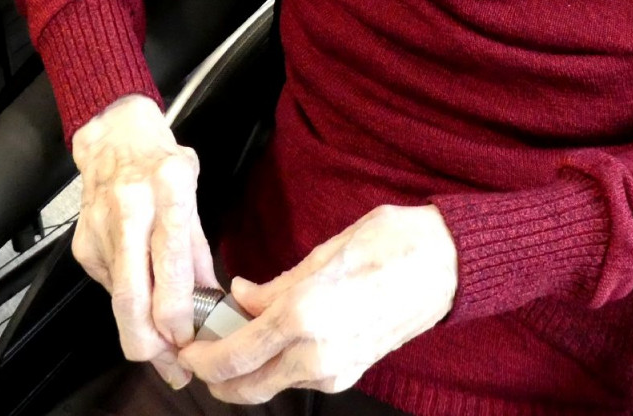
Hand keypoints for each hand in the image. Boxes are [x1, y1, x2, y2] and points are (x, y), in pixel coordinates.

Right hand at [71, 94, 216, 384]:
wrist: (114, 135)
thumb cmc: (162, 164)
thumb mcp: (193, 194)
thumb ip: (199, 251)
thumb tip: (212, 303)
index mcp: (169, 190)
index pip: (172, 267)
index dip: (179, 314)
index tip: (189, 340)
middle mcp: (131, 209)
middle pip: (132, 297)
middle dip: (150, 343)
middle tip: (171, 366)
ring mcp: (100, 228)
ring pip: (116, 300)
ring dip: (139, 333)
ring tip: (161, 349)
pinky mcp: (82, 244)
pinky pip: (109, 286)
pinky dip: (128, 300)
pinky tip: (141, 295)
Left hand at [178, 205, 458, 403]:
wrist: (446, 264)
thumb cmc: (390, 244)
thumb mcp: (322, 253)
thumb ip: (276, 285)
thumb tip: (242, 297)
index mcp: (303, 316)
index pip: (232, 356)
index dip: (200, 357)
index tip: (186, 346)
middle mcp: (316, 353)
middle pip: (245, 387)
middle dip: (216, 376)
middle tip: (202, 352)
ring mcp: (336, 369)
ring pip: (271, 387)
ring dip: (246, 373)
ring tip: (235, 340)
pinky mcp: (351, 372)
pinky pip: (300, 380)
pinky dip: (276, 369)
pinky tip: (272, 341)